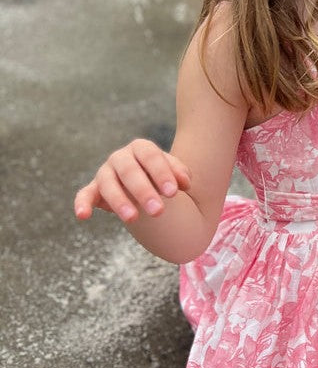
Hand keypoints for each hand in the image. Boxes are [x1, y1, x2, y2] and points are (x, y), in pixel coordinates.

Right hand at [74, 139, 190, 222]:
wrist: (147, 182)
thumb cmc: (162, 176)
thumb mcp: (175, 174)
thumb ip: (181, 174)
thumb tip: (185, 183)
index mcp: (141, 148)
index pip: (151, 157)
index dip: (161, 173)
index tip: (173, 193)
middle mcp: (120, 157)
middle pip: (130, 171)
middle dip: (144, 191)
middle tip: (158, 211)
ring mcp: (105, 172)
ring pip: (108, 184)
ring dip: (120, 201)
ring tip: (133, 219)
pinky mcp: (94, 189)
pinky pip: (85, 194)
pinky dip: (82, 204)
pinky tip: (83, 216)